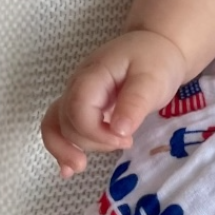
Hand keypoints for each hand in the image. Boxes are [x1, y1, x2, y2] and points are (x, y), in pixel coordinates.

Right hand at [41, 29, 189, 179]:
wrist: (157, 46)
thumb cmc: (156, 61)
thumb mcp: (153, 79)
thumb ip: (135, 103)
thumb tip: (118, 131)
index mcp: (92, 75)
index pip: (78, 110)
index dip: (95, 133)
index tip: (125, 139)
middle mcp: (77, 85)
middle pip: (67, 121)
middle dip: (91, 141)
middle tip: (125, 143)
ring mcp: (76, 95)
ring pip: (57, 125)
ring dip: (65, 148)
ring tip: (79, 168)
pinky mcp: (82, 105)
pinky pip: (62, 126)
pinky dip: (61, 146)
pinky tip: (67, 168)